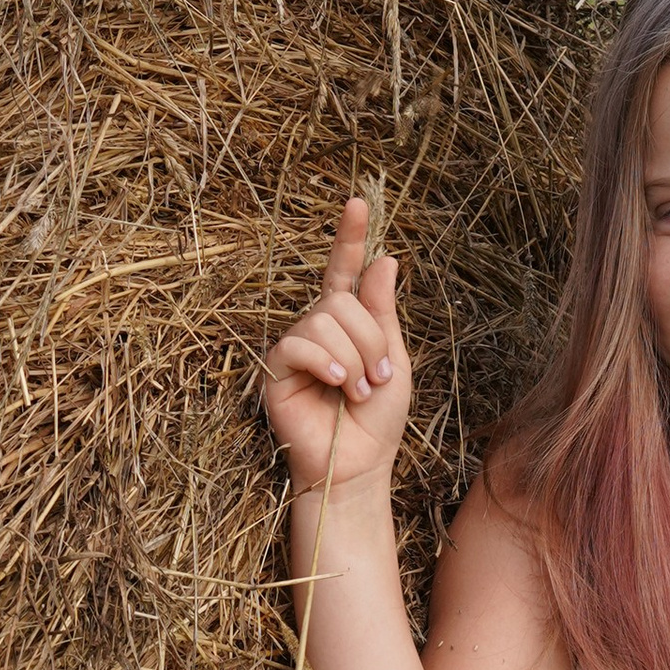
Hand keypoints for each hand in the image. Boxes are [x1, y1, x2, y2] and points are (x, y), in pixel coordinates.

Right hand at [261, 196, 413, 492]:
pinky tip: (338, 385)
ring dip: (355, 358)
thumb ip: (383, 313)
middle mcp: (316, 330)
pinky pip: (299, 344)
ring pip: (325, 321)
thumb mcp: (394, 360)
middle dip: (371, 340)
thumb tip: (384, 259)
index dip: (348, 237)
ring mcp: (295, 348)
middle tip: (378, 380)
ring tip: (360, 392)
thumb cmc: (378, 421)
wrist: (358, 467)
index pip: (343, 271)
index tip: (356, 202)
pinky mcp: (275, 370)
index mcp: (346, 324)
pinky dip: (326, 362)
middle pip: (342, 301)